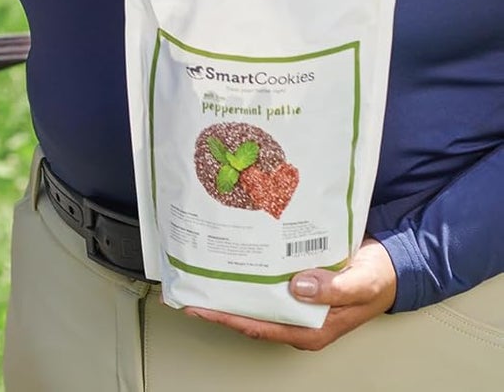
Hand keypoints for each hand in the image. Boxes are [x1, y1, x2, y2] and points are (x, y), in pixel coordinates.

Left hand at [183, 238, 396, 350]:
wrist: (393, 263)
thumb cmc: (379, 278)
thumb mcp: (361, 284)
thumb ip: (334, 289)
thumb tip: (299, 287)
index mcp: (311, 327)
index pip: (258, 326)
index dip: (226, 317)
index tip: (197, 306)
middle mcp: (298, 316)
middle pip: (249, 312)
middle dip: (217, 300)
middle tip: (187, 281)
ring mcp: (296, 299)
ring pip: (254, 294)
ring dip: (229, 282)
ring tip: (199, 265)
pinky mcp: (296, 280)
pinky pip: (265, 278)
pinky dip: (247, 268)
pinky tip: (230, 252)